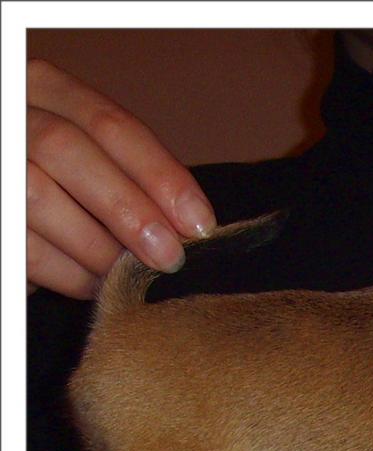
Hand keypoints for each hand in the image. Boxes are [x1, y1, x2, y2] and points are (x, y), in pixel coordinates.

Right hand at [27, 59, 216, 298]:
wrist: (17, 199)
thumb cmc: (64, 182)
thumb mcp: (95, 158)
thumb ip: (132, 176)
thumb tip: (189, 224)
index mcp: (46, 88)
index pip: (110, 123)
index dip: (160, 174)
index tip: (199, 222)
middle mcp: (11, 114)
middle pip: (66, 149)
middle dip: (128, 209)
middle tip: (169, 257)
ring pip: (37, 196)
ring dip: (97, 247)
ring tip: (132, 276)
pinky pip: (22, 244)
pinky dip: (67, 272)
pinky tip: (97, 285)